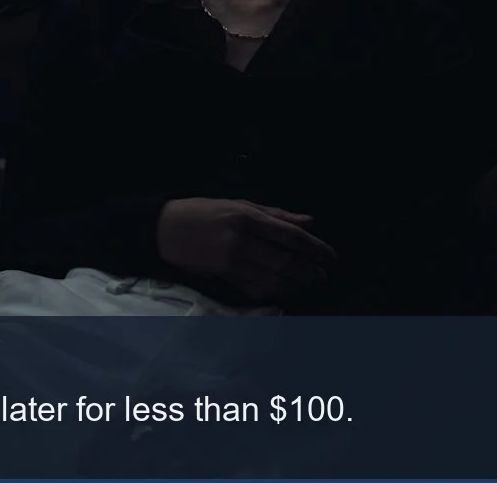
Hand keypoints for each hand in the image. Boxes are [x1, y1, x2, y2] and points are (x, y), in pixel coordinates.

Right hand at [155, 198, 336, 303]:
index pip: (290, 235)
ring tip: (307, 284)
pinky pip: (255, 289)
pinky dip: (274, 292)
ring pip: (272, 279)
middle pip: (284, 261)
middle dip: (308, 271)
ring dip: (294, 285)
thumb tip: (309, 221)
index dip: (314, 248)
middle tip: (322, 275)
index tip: (330, 256)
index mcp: (247, 217)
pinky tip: (284, 291)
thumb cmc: (205, 212)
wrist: (167, 229)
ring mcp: (231, 261)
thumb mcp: (240, 204)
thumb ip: (276, 214)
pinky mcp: (223, 277)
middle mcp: (240, 240)